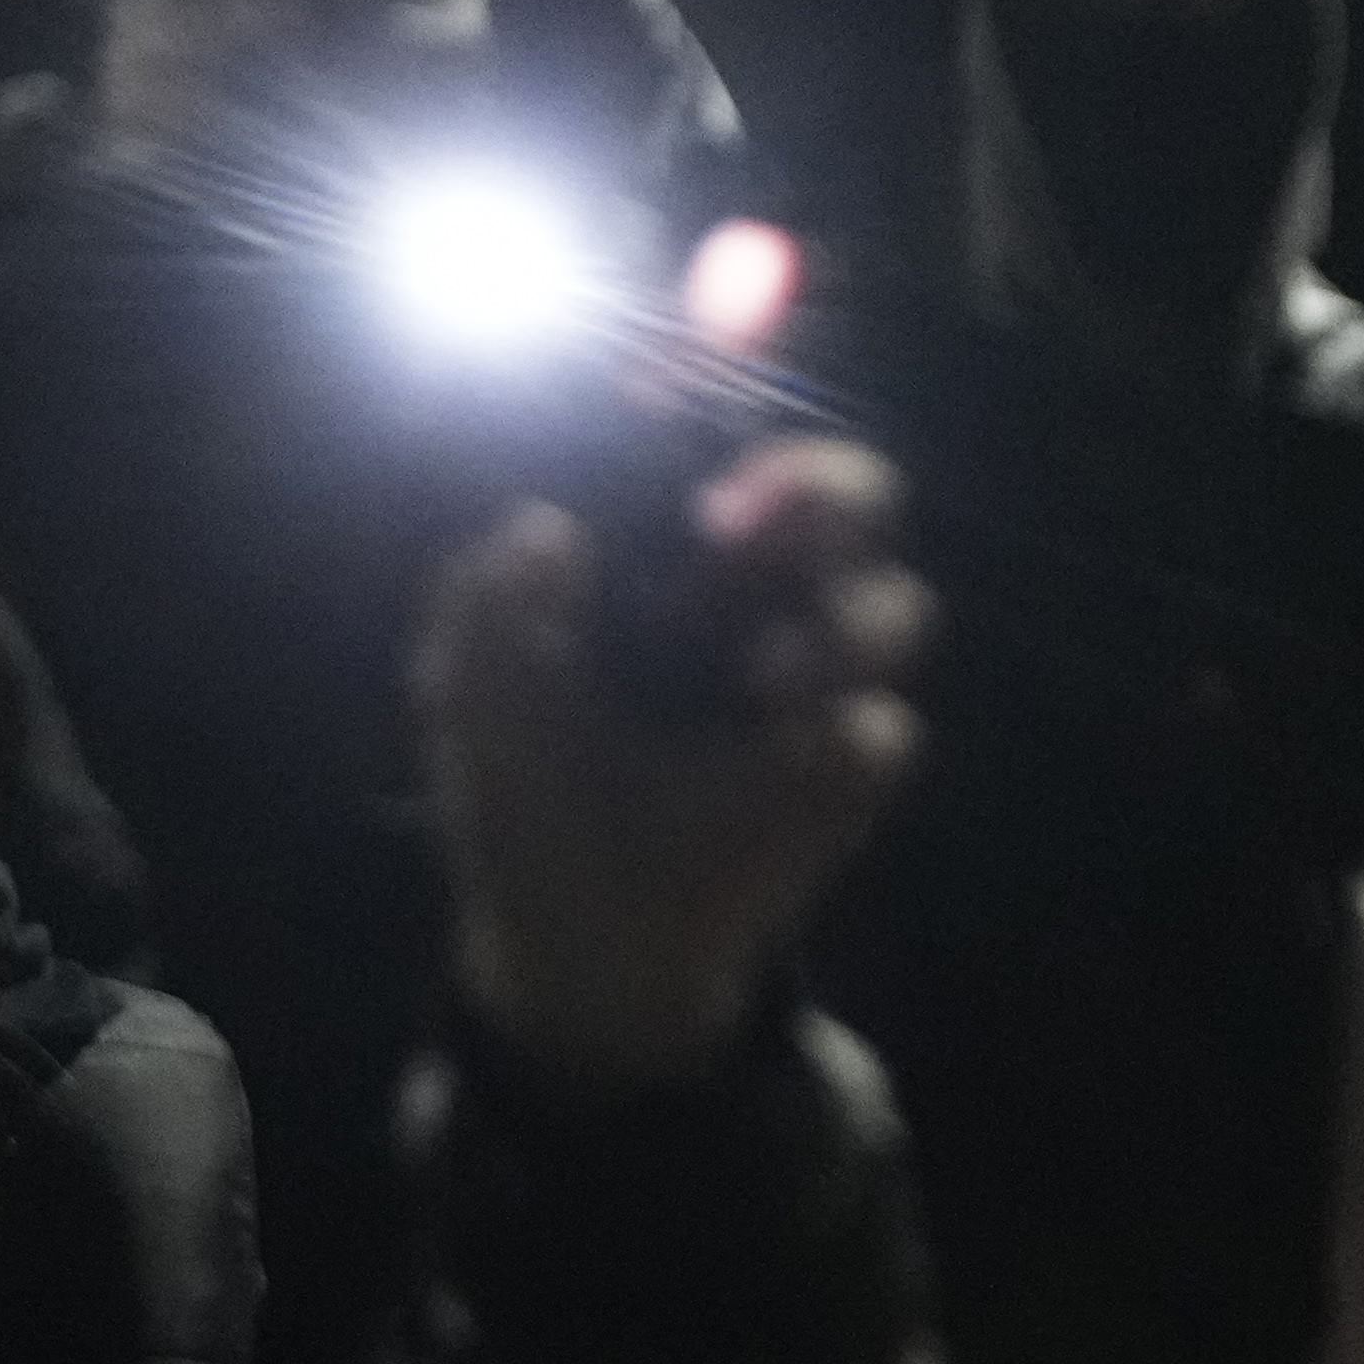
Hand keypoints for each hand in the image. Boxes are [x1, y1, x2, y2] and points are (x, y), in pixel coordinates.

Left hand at [421, 438, 929, 1093]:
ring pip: (894, 604)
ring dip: (843, 619)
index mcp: (672, 557)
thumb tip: (545, 527)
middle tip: (735, 521)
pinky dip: (847, 736)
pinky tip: (782, 756)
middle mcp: (762, 600)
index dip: (719, 420)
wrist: (575, 944)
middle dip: (820, 488)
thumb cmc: (521, 797)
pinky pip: (887, 731)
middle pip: (849, 497)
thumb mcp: (469, 696)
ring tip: (761, 674)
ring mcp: (818, 684)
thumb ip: (486, 602)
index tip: (676, 425)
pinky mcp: (851, 773)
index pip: (723, 453)